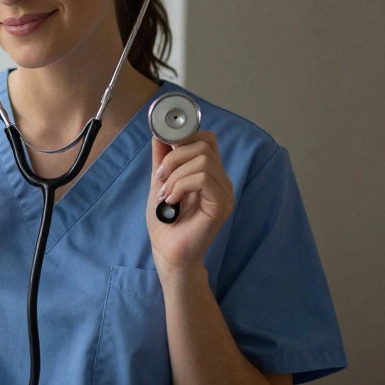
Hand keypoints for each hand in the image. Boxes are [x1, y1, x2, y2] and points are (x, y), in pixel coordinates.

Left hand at [146, 131, 234, 276]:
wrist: (167, 252)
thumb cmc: (165, 222)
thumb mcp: (160, 181)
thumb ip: (162, 157)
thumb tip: (159, 132)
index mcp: (209, 172)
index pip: (205, 138)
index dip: (182, 138)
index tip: (163, 153)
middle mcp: (220, 180)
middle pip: (204, 144)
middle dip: (175, 157)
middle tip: (161, 177)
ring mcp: (224, 192)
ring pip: (203, 160)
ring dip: (176, 174)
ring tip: (166, 194)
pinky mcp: (221, 204)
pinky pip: (202, 179)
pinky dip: (181, 185)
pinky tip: (172, 200)